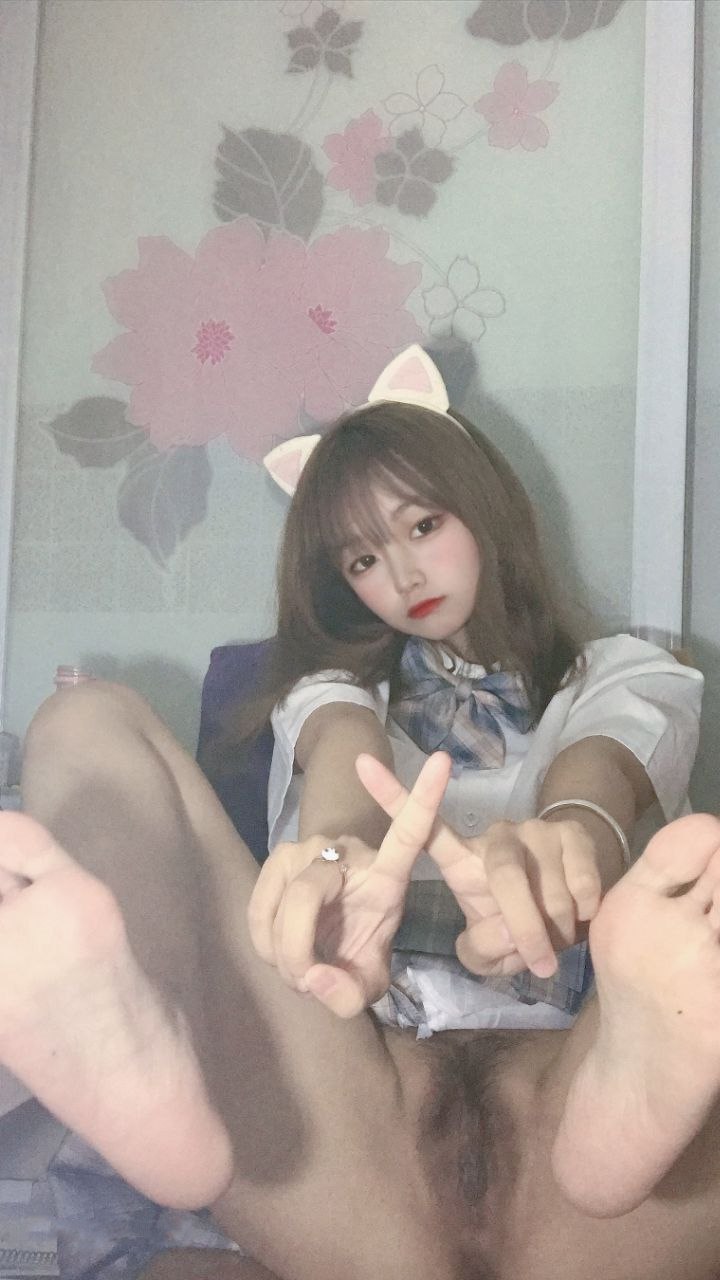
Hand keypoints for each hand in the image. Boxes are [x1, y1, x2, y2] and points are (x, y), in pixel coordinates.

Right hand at [247, 752, 451, 1016]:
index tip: (442, 760)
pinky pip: (259, 908)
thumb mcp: (366, 982)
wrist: (318, 934)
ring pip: (281, 904)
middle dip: (298, 951)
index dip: (424, 798)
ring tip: (299, 970)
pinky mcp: (275, 859)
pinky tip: (278, 954)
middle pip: (308, 895)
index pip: (409, 832)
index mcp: (386, 873)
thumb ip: (350, 992)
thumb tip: (316, 978)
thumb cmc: (354, 948)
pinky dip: (264, 943)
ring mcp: (306, 849)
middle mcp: (345, 851)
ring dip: (282, 952)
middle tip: (308, 981)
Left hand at [356, 755, 601, 979]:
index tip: (361, 763)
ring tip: (557, 940)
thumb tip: (510, 933)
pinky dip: (585, 915)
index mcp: (461, 859)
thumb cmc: (519, 925)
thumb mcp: (490, 948)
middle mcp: (495, 835)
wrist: (577, 904)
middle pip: (503, 877)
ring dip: (558, 930)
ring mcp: (536, 829)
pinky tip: (582, 916)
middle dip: (524, 928)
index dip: (391, 796)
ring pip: (548, 892)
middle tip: (539, 963)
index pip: (422, 826)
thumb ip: (483, 949)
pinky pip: (583, 884)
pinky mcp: (573, 833)